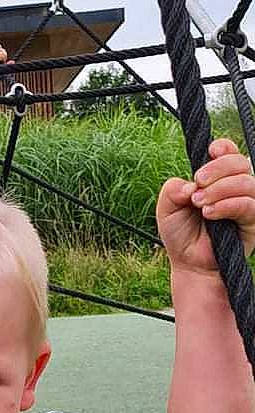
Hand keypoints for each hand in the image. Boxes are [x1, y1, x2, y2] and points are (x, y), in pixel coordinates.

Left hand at [156, 139, 254, 274]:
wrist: (189, 264)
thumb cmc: (180, 234)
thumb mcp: (167, 209)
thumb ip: (172, 190)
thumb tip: (189, 184)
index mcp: (216, 179)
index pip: (229, 152)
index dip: (223, 148)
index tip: (209, 152)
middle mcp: (234, 187)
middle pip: (239, 161)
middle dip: (217, 168)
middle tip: (198, 183)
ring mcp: (246, 202)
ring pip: (246, 181)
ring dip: (220, 189)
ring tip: (200, 204)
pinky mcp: (252, 221)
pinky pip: (249, 204)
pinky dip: (228, 205)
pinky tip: (210, 213)